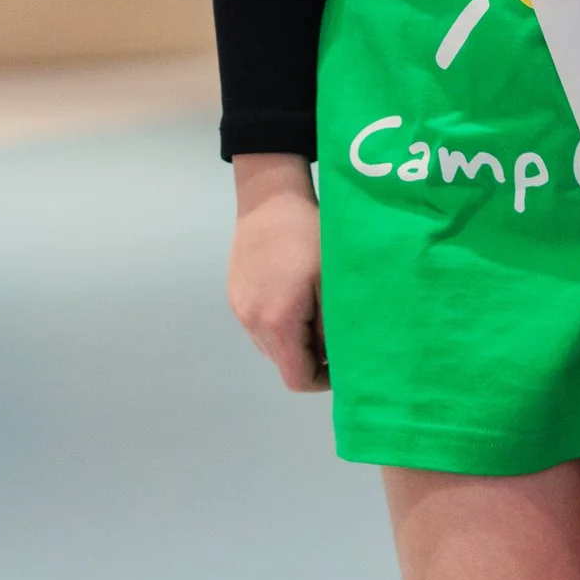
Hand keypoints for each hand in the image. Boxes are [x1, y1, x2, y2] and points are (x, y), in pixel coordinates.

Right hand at [228, 157, 326, 390]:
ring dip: (296, 339)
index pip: (297, 379)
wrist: (270, 198)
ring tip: (317, 309)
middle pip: (283, 363)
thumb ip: (333, 328)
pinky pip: (260, 324)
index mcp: (277, 323)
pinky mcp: (235, 295)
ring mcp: (240, 309)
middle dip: (312, 357)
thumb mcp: (332, 283)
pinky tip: (296, 293)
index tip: (344, 363)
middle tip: (337, 333)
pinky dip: (280, 322)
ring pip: (272, 345)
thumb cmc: (310, 236)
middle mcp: (252, 323)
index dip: (324, 380)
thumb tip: (338, 360)